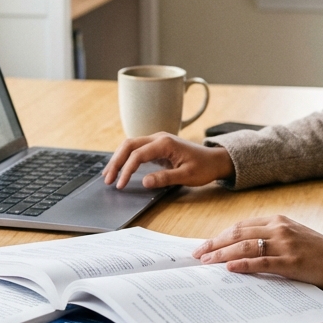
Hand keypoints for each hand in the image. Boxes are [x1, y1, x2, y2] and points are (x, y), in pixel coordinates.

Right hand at [103, 133, 234, 189]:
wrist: (215, 160)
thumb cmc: (204, 167)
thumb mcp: (187, 176)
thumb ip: (165, 178)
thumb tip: (144, 182)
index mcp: (165, 143)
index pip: (138, 154)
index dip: (126, 170)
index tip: (120, 185)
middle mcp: (158, 137)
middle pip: (129, 145)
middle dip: (116, 162)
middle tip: (107, 179)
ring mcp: (157, 140)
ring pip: (130, 145)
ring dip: (118, 159)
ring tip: (108, 175)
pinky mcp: (157, 146)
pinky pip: (137, 149)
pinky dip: (125, 158)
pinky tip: (119, 168)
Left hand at [193, 215, 322, 291]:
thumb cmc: (319, 252)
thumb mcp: (294, 237)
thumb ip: (271, 238)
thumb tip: (242, 250)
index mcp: (278, 221)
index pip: (241, 226)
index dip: (221, 235)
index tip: (205, 245)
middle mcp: (279, 228)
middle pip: (238, 233)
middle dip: (215, 244)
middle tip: (197, 254)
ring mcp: (285, 245)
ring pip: (245, 247)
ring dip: (222, 255)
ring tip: (206, 263)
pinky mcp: (291, 262)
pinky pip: (261, 262)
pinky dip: (243, 265)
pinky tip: (229, 269)